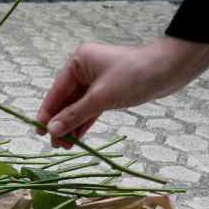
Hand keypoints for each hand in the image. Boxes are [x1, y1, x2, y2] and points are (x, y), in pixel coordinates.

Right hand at [36, 37, 208, 148]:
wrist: (170, 69)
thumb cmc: (135, 75)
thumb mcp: (101, 97)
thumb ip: (75, 114)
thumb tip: (53, 130)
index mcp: (77, 62)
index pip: (56, 91)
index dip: (47, 113)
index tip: (38, 132)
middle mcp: (83, 69)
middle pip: (65, 100)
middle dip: (60, 123)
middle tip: (54, 145)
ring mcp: (96, 81)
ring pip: (77, 107)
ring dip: (71, 125)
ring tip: (64, 146)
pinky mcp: (108, 91)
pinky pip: (90, 109)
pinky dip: (84, 122)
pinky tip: (77, 138)